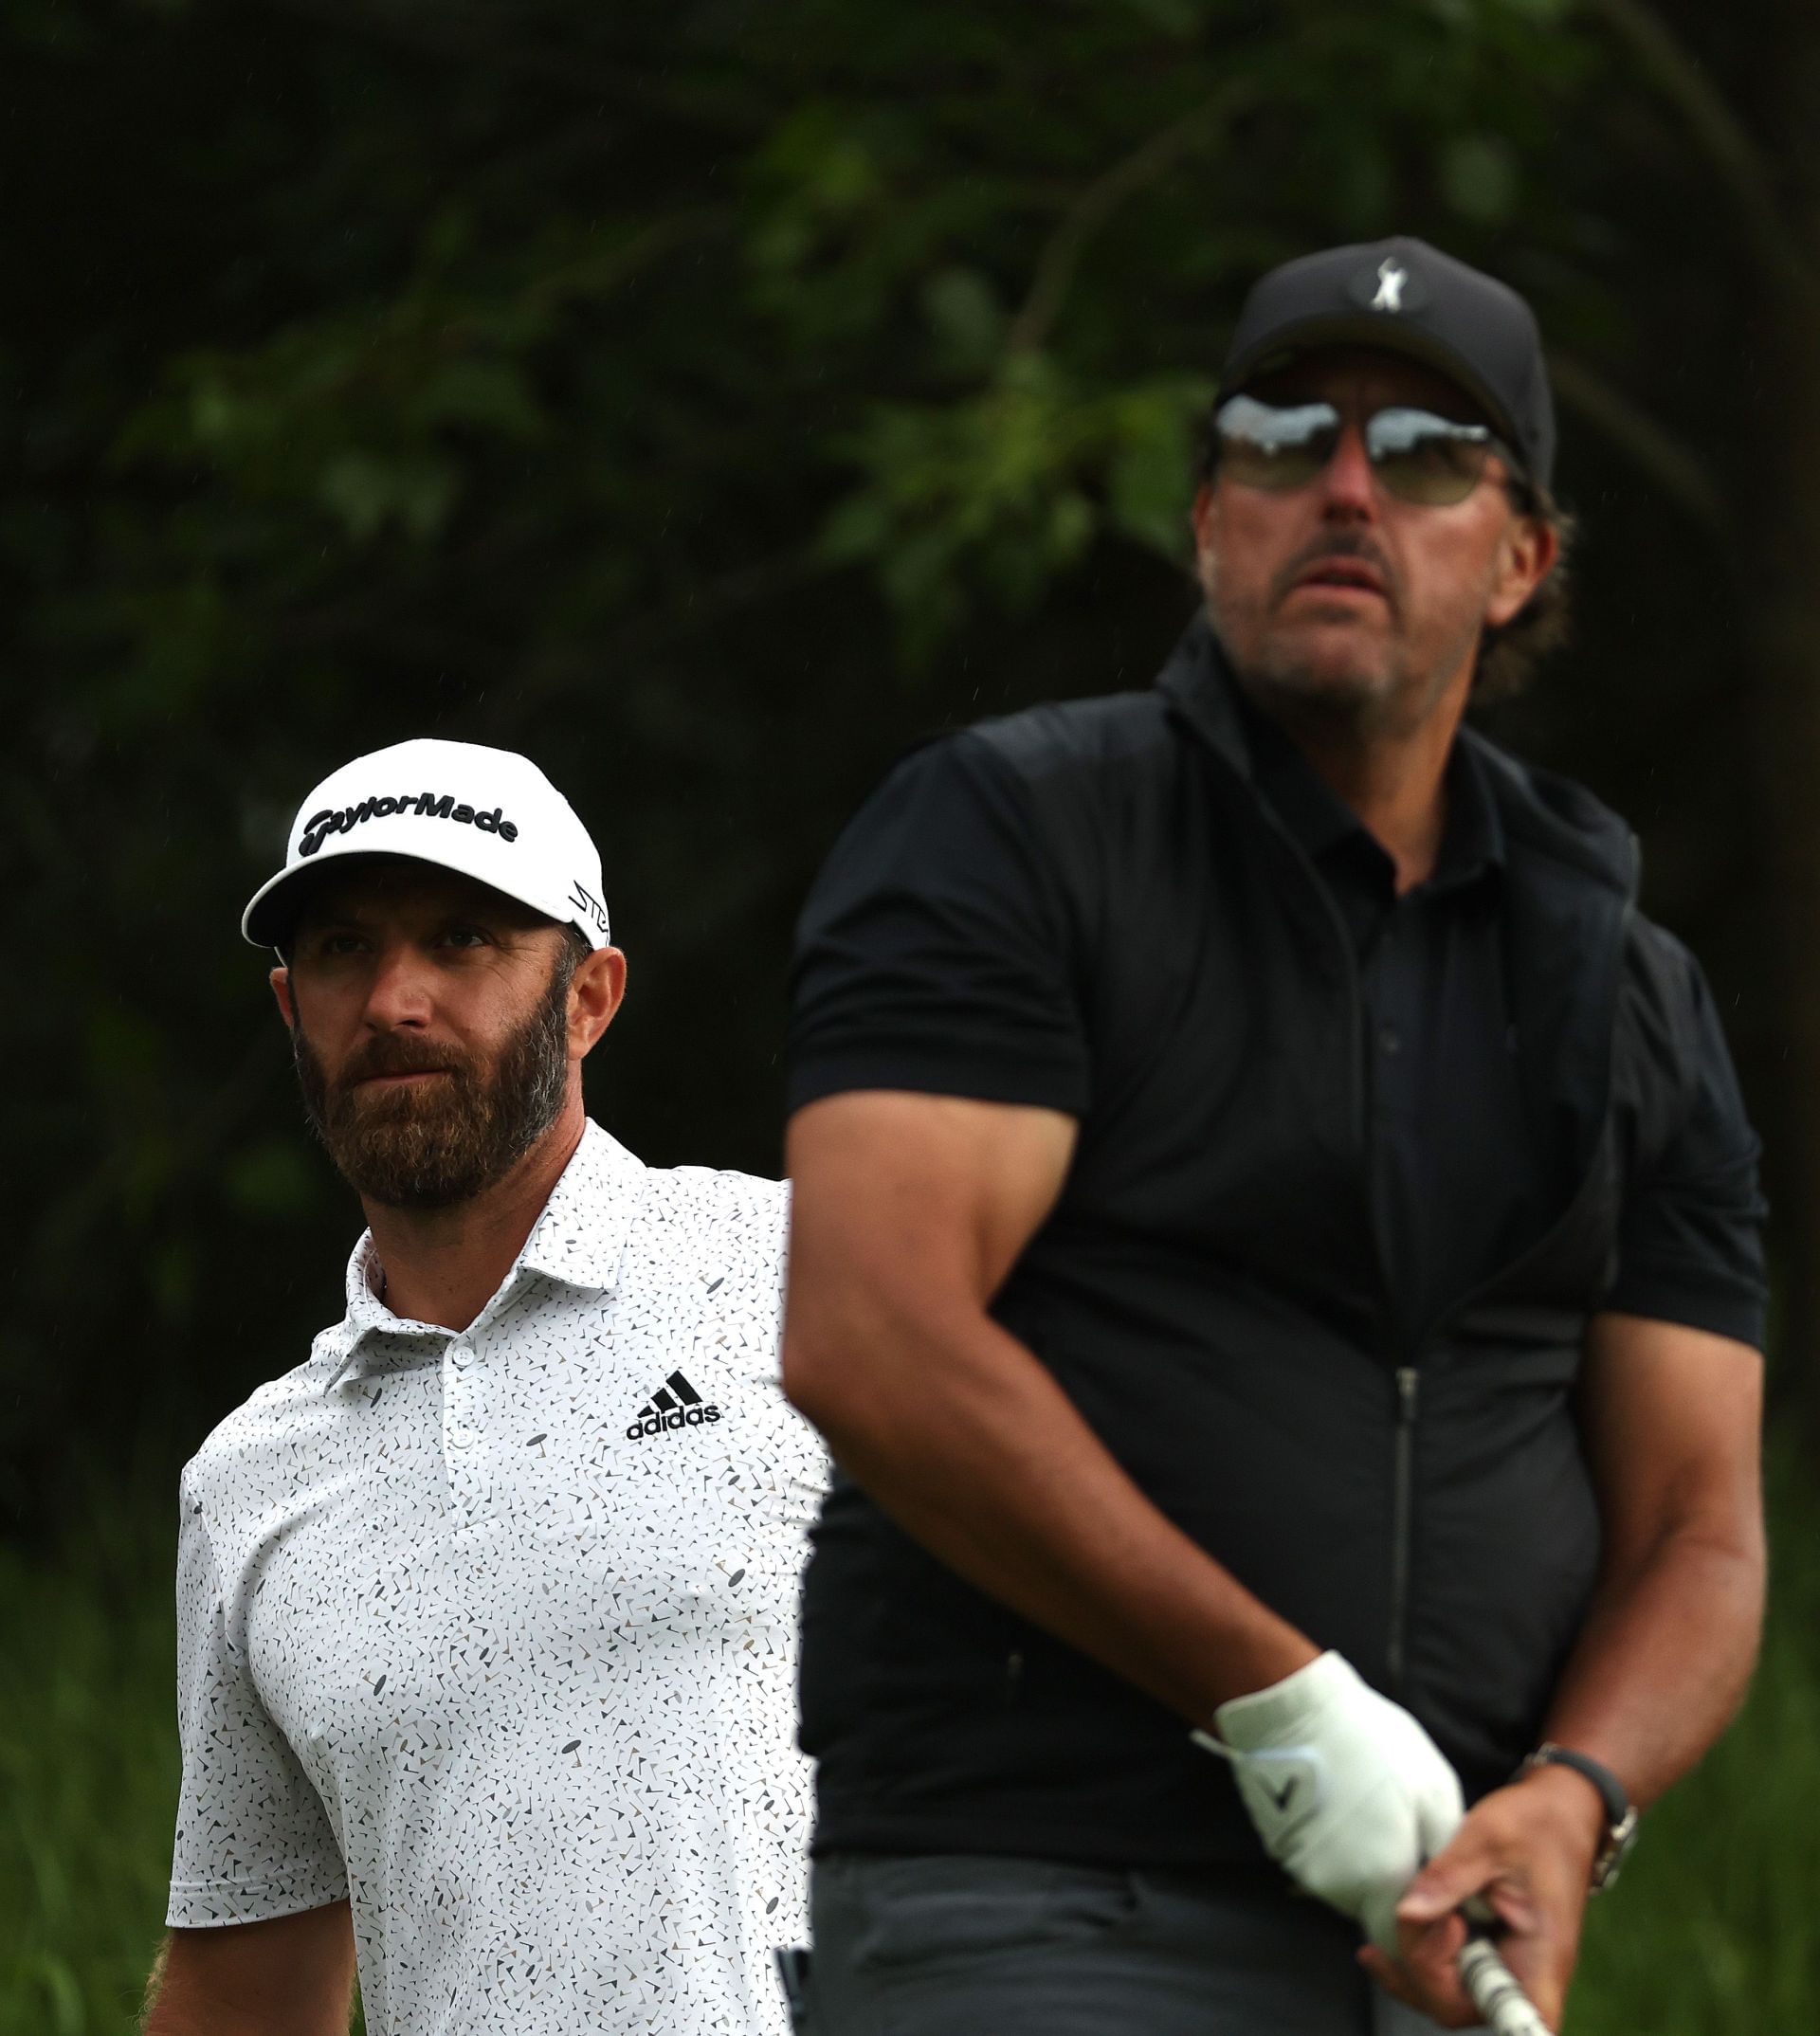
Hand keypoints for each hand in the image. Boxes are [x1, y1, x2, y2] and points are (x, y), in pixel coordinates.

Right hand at [1195, 1651, 1463, 1952]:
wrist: (1293, 1714)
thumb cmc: (1370, 1746)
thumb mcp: (1433, 1789)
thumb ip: (1445, 1849)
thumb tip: (1454, 1883)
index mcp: (1383, 1881)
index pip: (1399, 1940)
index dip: (1416, 1922)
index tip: (1427, 1884)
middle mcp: (1339, 1888)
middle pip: (1371, 1907)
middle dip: (1389, 1882)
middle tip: (1399, 1832)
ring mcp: (1303, 1869)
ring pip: (1344, 1883)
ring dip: (1360, 1861)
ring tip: (1366, 1810)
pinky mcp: (1280, 1847)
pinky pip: (1318, 1860)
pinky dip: (1331, 1842)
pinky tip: (1336, 1801)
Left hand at [1358, 1762, 1604, 2028]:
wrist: (1560, 1814)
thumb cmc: (1536, 1825)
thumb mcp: (1489, 1839)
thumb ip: (1449, 1877)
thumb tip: (1407, 1913)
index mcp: (1541, 1960)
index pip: (1507, 2019)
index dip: (1458, 1991)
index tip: (1450, 1927)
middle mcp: (1526, 1980)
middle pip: (1458, 2006)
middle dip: (1420, 1965)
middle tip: (1411, 1908)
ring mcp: (1504, 1971)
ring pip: (1446, 1994)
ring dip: (1413, 1961)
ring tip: (1399, 1916)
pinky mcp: (1487, 1956)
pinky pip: (1449, 1974)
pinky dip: (1418, 1957)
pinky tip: (1387, 1940)